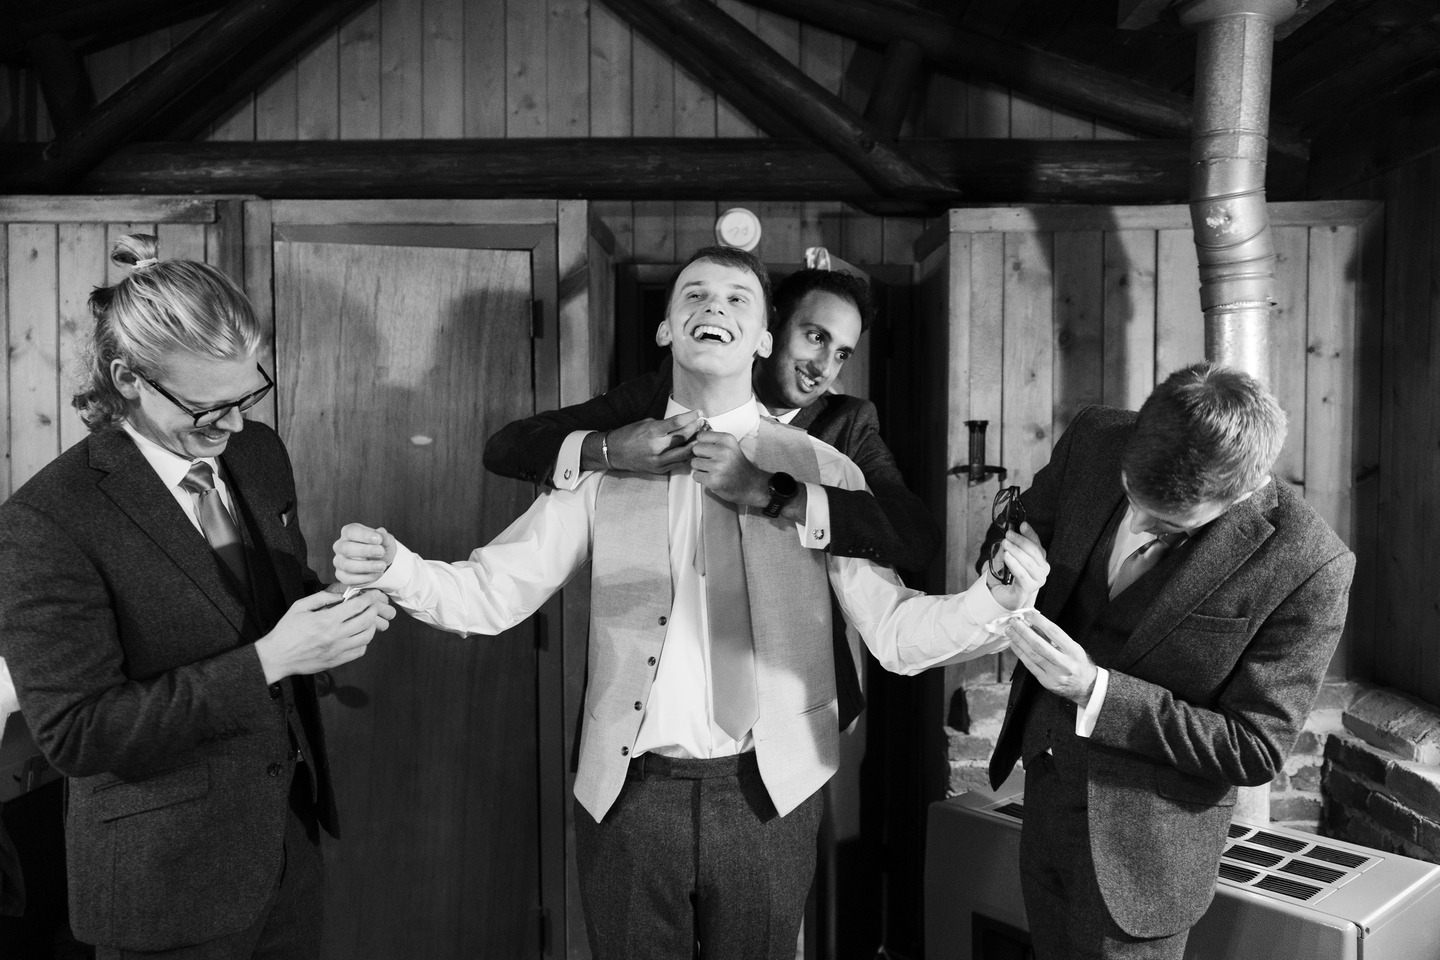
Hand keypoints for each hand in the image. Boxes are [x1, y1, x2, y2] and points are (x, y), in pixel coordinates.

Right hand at [254, 589, 395, 682]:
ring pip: (367, 637)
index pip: (357, 606)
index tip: (372, 594)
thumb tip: (341, 594)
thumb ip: (322, 597)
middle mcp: (335, 635)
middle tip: (373, 604)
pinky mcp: (337, 661)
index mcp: (326, 620)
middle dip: (374, 609)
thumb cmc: (286, 630)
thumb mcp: (300, 607)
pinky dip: (364, 642)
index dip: (369, 598)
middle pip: (367, 620)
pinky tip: (358, 635)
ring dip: (371, 626)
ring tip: (368, 619)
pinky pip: (359, 651)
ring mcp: (337, 650)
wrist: (277, 656)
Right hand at [333, 523, 396, 585]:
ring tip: (382, 566)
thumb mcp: (386, 541)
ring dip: (366, 566)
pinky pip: (348, 578)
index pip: (350, 531)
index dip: (364, 535)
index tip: (379, 539)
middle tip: (381, 552)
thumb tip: (381, 532)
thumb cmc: (380, 547)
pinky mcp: (341, 575)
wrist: (379, 562)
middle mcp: (340, 546)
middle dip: (366, 551)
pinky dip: (364, 578)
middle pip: (346, 548)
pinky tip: (376, 574)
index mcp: (349, 532)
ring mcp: (339, 561)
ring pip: (347, 565)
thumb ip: (385, 536)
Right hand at [602, 411, 702, 473]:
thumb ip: (664, 425)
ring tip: (701, 436)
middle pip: (684, 437)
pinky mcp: (659, 469)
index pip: (677, 423)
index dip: (691, 416)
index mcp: (651, 432)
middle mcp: (656, 447)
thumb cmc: (628, 435)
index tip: (699, 412)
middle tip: (703, 423)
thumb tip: (682, 423)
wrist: (613, 453)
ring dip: (695, 443)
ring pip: (685, 452)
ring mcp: (658, 460)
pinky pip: (679, 463)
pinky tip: (692, 449)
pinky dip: (687, 455)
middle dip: (696, 428)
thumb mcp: (645, 424)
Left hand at [690, 431, 768, 507]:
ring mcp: (718, 466)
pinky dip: (701, 478)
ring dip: (700, 468)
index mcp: (727, 440)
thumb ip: (714, 441)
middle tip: (712, 462)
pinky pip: (695, 475)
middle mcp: (723, 451)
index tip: (709, 450)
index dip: (703, 444)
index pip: (701, 436)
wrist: (751, 486)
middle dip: (700, 456)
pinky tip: (713, 478)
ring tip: (714, 471)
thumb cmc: (738, 467)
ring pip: (694, 462)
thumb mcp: (730, 448)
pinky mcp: (713, 480)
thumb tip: (693, 438)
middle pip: (696, 449)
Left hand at [986, 522, 1048, 610]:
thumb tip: (1007, 535)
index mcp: (1038, 559)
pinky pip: (1023, 575)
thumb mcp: (1005, 557)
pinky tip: (1007, 557)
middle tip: (1008, 535)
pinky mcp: (1029, 589)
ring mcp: (1037, 580)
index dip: (1030, 533)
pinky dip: (1014, 564)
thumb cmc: (1004, 576)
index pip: (1036, 543)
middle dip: (1020, 541)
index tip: (1022, 525)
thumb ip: (1008, 547)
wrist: (998, 595)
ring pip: (1029, 562)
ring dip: (1016, 551)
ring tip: (1005, 544)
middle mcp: (1041, 569)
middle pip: (1034, 551)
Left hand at [1005, 609, 1097, 706]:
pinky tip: (1014, 645)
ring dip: (1019, 641)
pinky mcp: (1047, 682)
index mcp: (1074, 651)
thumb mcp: (1073, 647)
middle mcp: (1065, 663)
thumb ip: (1054, 637)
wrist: (1085, 685)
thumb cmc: (1077, 662)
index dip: (1040, 621)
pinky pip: (1030, 665)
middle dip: (1024, 631)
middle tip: (1014, 621)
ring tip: (1010, 631)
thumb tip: (1034, 622)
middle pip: (1039, 644)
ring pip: (1032, 655)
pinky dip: (1020, 653)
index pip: (1054, 632)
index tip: (1028, 614)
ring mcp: (1055, 674)